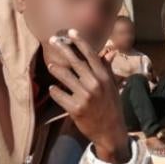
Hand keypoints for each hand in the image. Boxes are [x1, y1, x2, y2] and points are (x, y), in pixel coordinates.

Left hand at [48, 29, 130, 163]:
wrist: (111, 131)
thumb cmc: (112, 106)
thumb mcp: (113, 86)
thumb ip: (107, 68)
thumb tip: (110, 51)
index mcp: (104, 77)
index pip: (91, 55)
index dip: (80, 42)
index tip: (70, 32)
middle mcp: (95, 84)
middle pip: (76, 62)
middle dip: (63, 49)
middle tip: (52, 40)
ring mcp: (85, 97)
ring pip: (65, 77)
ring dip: (56, 70)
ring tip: (51, 65)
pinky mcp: (76, 109)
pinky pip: (60, 95)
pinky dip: (55, 91)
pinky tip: (54, 89)